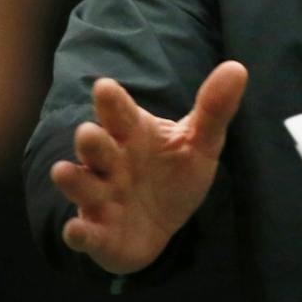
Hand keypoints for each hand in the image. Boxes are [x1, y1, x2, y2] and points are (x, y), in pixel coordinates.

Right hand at [49, 61, 247, 275]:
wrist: (161, 225)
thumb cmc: (174, 174)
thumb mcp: (199, 143)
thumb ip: (213, 109)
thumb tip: (237, 67)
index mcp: (132, 134)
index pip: (120, 113)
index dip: (112, 102)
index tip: (105, 87)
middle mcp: (110, 163)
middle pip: (97, 148)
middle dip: (91, 141)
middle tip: (89, 132)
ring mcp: (101, 198)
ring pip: (83, 186)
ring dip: (73, 181)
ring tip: (63, 171)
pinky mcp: (99, 234)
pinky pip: (85, 234)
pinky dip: (78, 234)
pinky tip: (76, 231)